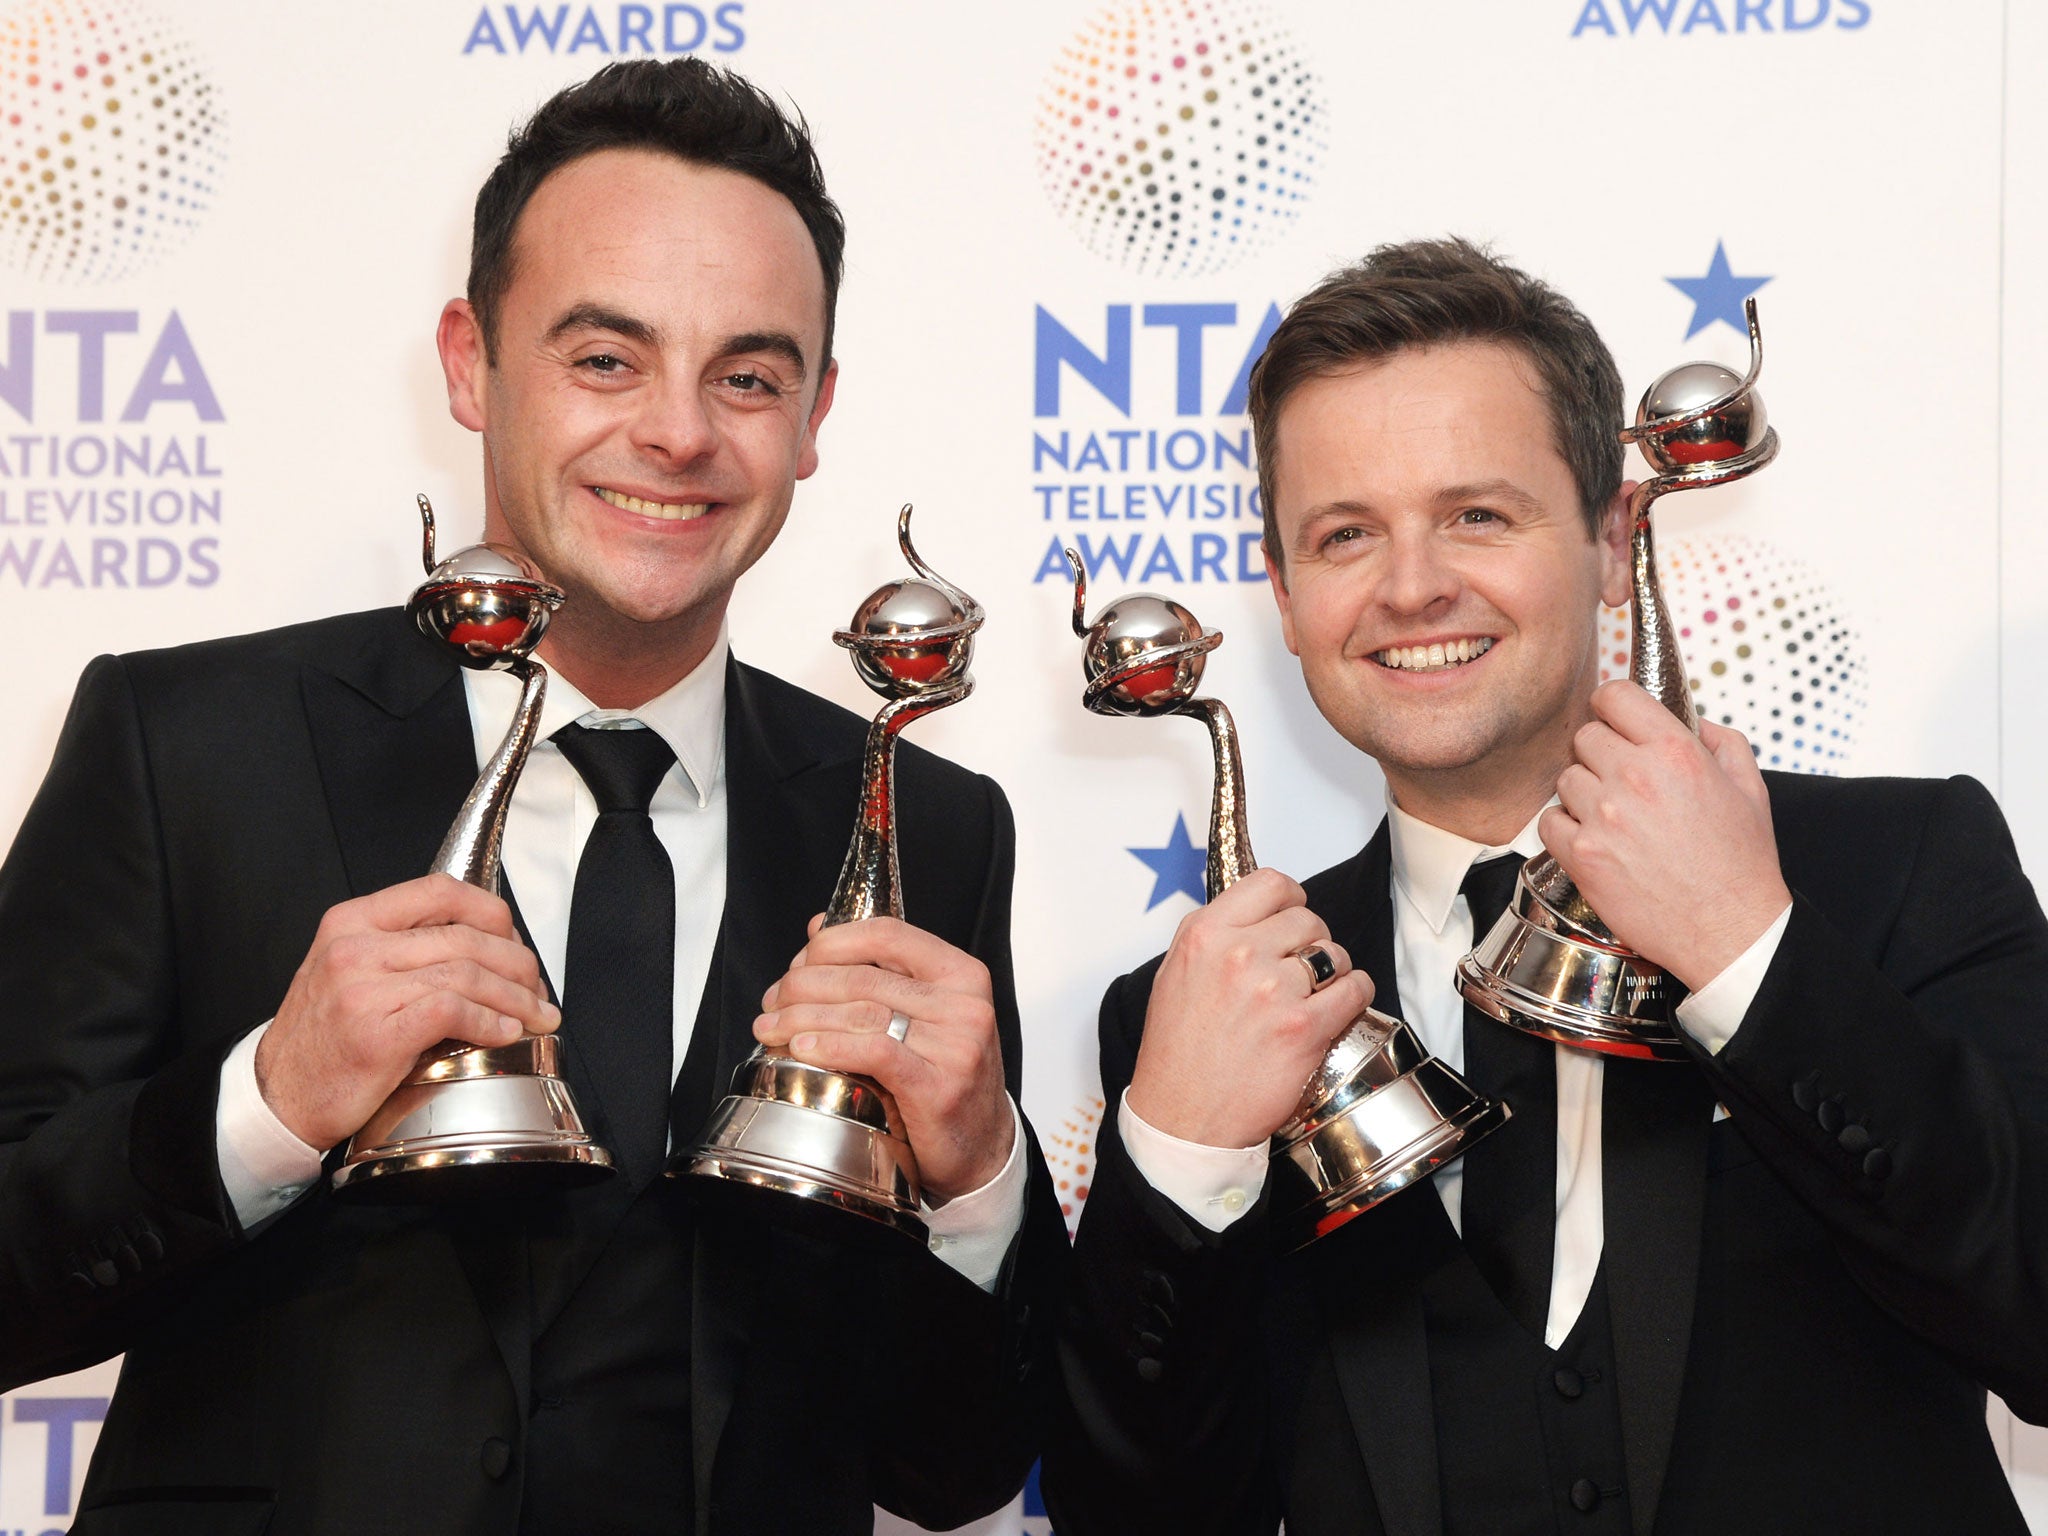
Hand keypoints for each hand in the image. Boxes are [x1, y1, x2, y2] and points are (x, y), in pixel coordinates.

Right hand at [256, 874, 558, 1150]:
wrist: (278, 1096)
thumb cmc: (323, 1038)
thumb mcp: (350, 971)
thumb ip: (404, 948)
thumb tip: (485, 943)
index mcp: (352, 921)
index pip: (440, 890)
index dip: (491, 911)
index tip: (515, 937)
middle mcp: (355, 947)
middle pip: (465, 936)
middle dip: (517, 962)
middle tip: (537, 988)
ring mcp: (363, 989)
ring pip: (467, 972)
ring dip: (515, 997)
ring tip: (537, 1015)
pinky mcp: (376, 1034)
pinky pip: (452, 1011)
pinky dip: (490, 1021)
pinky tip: (505, 1033)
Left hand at [752, 916, 1014, 1204]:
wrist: (982, 1146)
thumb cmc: (945, 1076)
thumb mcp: (924, 1014)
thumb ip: (878, 972)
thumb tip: (818, 927)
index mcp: (961, 974)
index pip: (888, 934)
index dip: (833, 942)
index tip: (798, 962)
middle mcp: (964, 1004)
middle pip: (865, 978)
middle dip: (804, 986)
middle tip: (773, 1001)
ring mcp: (955, 1045)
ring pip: (862, 1014)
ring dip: (803, 1019)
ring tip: (772, 1028)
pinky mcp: (938, 1086)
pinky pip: (873, 1053)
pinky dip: (829, 1047)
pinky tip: (802, 1050)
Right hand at [1126, 867, 1375, 1148]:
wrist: (1182, 1120)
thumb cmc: (1176, 1056)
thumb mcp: (1176, 975)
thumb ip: (1215, 938)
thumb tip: (1257, 916)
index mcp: (1204, 934)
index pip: (1271, 884)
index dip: (1290, 900)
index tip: (1292, 917)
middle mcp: (1239, 953)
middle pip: (1308, 919)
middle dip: (1311, 942)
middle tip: (1302, 970)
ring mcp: (1273, 989)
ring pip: (1334, 953)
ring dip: (1333, 972)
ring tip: (1315, 995)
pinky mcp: (1303, 1027)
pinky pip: (1354, 989)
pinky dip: (1355, 995)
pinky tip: (1338, 1008)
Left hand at [1542, 679, 1791, 989]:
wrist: (1730, 931)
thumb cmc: (1741, 866)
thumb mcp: (1751, 788)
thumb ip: (1723, 742)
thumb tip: (1696, 721)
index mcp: (1675, 752)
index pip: (1614, 695)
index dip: (1611, 706)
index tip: (1613, 720)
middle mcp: (1634, 777)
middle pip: (1585, 737)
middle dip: (1601, 754)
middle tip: (1621, 779)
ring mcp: (1603, 817)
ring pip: (1565, 778)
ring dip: (1583, 793)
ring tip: (1614, 817)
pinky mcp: (1581, 855)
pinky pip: (1548, 821)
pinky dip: (1564, 828)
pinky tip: (1594, 840)